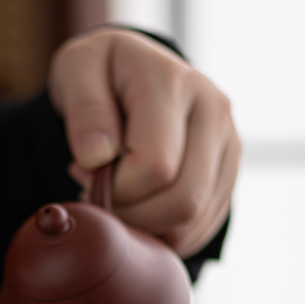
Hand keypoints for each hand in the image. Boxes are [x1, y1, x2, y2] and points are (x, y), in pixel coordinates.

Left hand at [49, 28, 240, 258]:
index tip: (84, 174)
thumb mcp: (76, 69)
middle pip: (182, 201)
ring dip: (146, 228)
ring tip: (119, 200)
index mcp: (174, 83)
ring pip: (192, 221)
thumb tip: (96, 157)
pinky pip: (199, 229)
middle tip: (101, 197)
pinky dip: (162, 234)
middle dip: (131, 216)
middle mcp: (213, 111)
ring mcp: (228, 144)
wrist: (131, 70)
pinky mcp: (228, 174)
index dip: (115, 189)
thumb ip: (84, 109)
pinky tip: (137, 209)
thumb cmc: (100, 73)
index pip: (155, 167)